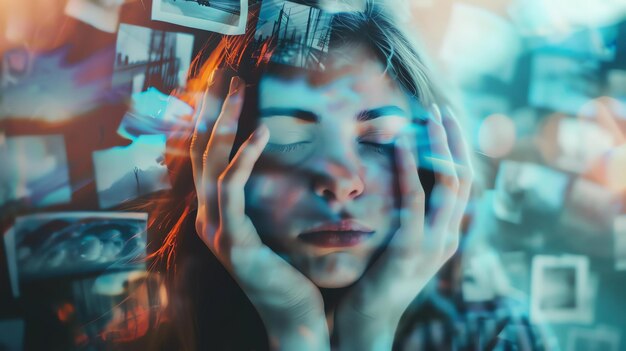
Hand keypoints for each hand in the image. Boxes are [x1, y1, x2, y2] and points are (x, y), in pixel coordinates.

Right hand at [190, 76, 329, 350]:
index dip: (213, 119)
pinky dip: (242, 158)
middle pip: (201, 152)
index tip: (228, 86)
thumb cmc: (289, 269)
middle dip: (212, 109)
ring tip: (238, 88)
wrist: (295, 315)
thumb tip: (275, 163)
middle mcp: (208, 218)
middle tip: (225, 73)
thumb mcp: (272, 226)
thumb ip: (262, 197)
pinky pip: (231, 190)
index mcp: (216, 213)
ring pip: (211, 164)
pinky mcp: (234, 241)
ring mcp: (216, 230)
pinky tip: (259, 132)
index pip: (208, 156)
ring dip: (223, 122)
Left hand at [335, 104, 472, 349]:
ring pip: (447, 182)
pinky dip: (410, 165)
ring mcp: (433, 243)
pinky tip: (402, 142)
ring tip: (428, 115)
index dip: (458, 150)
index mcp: (446, 235)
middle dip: (454, 139)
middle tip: (440, 107)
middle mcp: (448, 237)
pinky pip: (414, 198)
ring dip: (439, 144)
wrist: (368, 320)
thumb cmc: (375, 279)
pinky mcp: (409, 248)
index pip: (462, 184)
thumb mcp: (397, 244)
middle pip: (462, 177)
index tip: (445, 120)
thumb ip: (406, 217)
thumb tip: (398, 182)